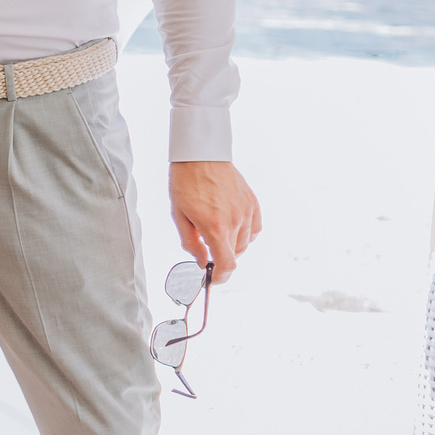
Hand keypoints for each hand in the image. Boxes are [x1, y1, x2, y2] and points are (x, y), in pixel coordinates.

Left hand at [169, 161, 260, 280]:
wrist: (201, 155)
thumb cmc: (186, 183)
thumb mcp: (179, 216)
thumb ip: (191, 243)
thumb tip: (202, 261)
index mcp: (214, 226)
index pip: (227, 264)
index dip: (221, 277)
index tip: (215, 278)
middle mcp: (235, 221)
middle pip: (234, 255)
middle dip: (221, 258)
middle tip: (207, 249)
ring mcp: (247, 211)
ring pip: (245, 243)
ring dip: (232, 245)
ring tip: (217, 232)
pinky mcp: (253, 202)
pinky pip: (255, 229)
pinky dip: (246, 234)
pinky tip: (233, 227)